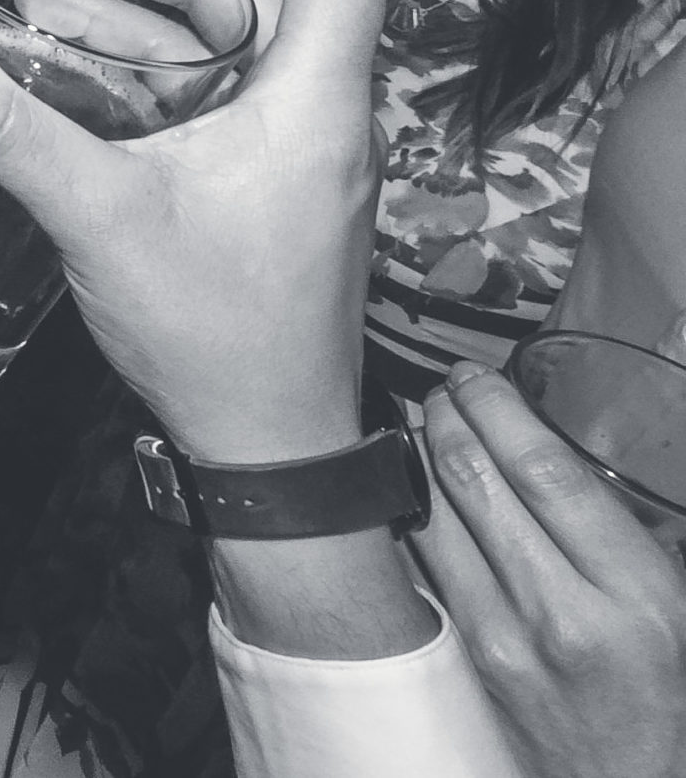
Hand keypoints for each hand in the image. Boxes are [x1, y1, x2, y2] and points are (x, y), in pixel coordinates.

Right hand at [0, 0, 388, 463]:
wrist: (267, 445)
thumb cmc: (215, 331)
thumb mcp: (99, 215)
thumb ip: (10, 129)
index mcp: (311, 103)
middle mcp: (316, 120)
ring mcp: (294, 162)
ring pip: (228, 54)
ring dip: (139, 22)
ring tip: (41, 8)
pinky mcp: (266, 197)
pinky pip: (215, 104)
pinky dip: (150, 79)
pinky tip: (73, 88)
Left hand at [414, 360, 685, 777]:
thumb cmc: (668, 693)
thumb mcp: (679, 604)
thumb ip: (636, 536)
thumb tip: (579, 456)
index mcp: (636, 594)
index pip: (546, 473)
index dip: (500, 410)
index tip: (479, 377)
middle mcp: (562, 613)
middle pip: (476, 482)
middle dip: (448, 417)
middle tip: (443, 387)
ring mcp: (502, 639)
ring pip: (434, 517)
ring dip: (418, 455)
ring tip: (423, 420)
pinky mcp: (467, 660)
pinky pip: (423, 566)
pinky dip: (412, 513)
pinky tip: (412, 485)